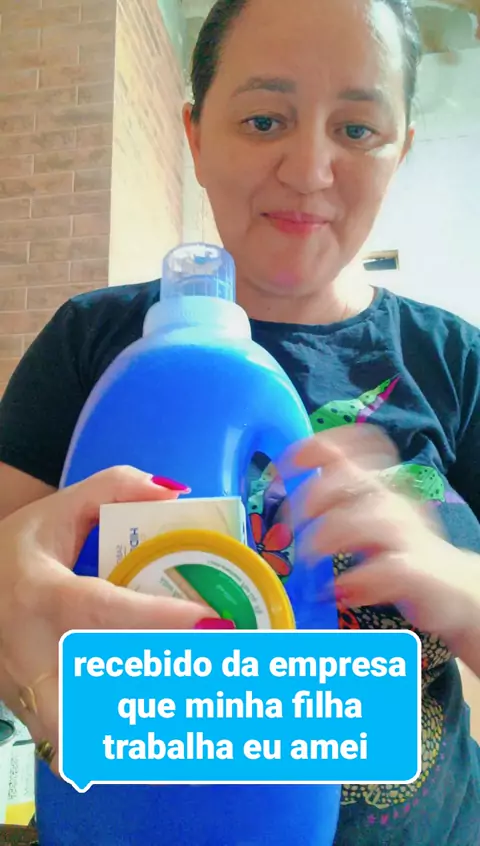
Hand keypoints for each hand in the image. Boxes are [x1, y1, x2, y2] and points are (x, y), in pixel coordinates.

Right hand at [0, 467, 220, 772]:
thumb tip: (176, 494)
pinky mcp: (36, 717)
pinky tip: (167, 744)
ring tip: (210, 716)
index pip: (103, 609)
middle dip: (166, 689)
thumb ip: (113, 488)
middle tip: (228, 675)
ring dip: (147, 729)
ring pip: (91, 731)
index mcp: (41, 595)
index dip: (158, 619)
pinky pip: (83, 747)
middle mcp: (34, 651)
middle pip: (103, 684)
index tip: (213, 622)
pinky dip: (122, 750)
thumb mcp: (56, 511)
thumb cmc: (14, 553)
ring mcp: (31, 693)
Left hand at [284, 426, 479, 658]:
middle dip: (311, 497)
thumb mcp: (367, 519)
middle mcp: (393, 502)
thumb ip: (335, 506)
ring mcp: (407, 535)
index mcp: (379, 486)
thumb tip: (289, 499)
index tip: (285, 463)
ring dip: (327, 536)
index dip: (317, 446)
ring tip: (308, 560)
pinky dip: (355, 580)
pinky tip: (337, 592)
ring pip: (367, 519)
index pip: (356, 444)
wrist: (454, 590)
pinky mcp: (418, 572)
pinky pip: (387, 568)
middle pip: (350, 478)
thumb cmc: (400, 551)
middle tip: (290, 527)